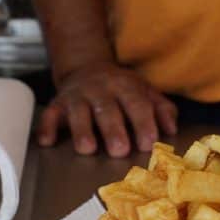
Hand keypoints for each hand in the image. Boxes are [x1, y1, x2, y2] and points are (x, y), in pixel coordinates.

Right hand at [37, 61, 177, 156]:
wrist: (87, 68)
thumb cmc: (122, 89)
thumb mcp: (145, 92)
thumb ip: (161, 109)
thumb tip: (171, 129)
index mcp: (126, 86)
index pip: (137, 103)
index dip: (143, 123)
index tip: (148, 143)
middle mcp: (101, 89)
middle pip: (107, 109)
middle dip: (113, 129)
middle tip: (120, 151)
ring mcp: (78, 96)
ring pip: (78, 112)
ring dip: (82, 130)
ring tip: (88, 149)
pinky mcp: (58, 103)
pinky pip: (50, 114)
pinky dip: (47, 127)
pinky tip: (47, 142)